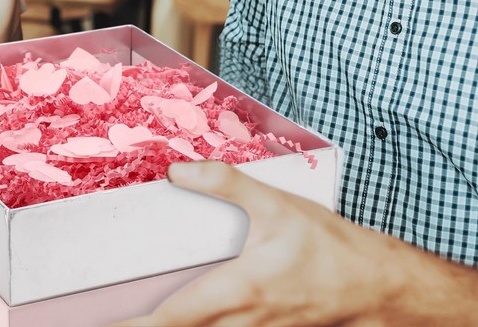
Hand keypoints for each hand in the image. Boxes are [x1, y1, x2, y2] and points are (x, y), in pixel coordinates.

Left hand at [111, 161, 476, 326]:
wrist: (375, 284)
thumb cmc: (327, 245)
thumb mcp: (275, 204)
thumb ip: (225, 184)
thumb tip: (177, 172)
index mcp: (239, 292)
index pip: (175, 318)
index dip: (138, 326)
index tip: (109, 325)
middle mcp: (244, 323)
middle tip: (114, 320)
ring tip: (144, 318)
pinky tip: (195, 316)